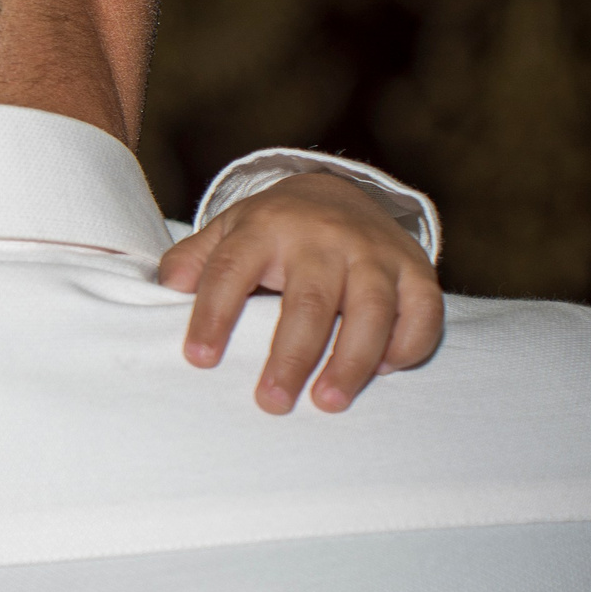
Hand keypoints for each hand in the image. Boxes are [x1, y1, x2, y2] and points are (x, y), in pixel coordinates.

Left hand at [159, 171, 444, 414]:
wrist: (338, 189)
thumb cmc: (274, 227)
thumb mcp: (227, 231)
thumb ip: (194, 259)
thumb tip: (167, 286)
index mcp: (266, 227)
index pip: (232, 272)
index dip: (213, 315)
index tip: (199, 359)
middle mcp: (323, 237)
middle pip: (310, 300)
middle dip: (292, 356)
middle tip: (272, 402)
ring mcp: (374, 251)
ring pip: (372, 309)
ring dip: (352, 360)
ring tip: (328, 402)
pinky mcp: (415, 267)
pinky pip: (423, 310)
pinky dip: (408, 344)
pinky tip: (383, 372)